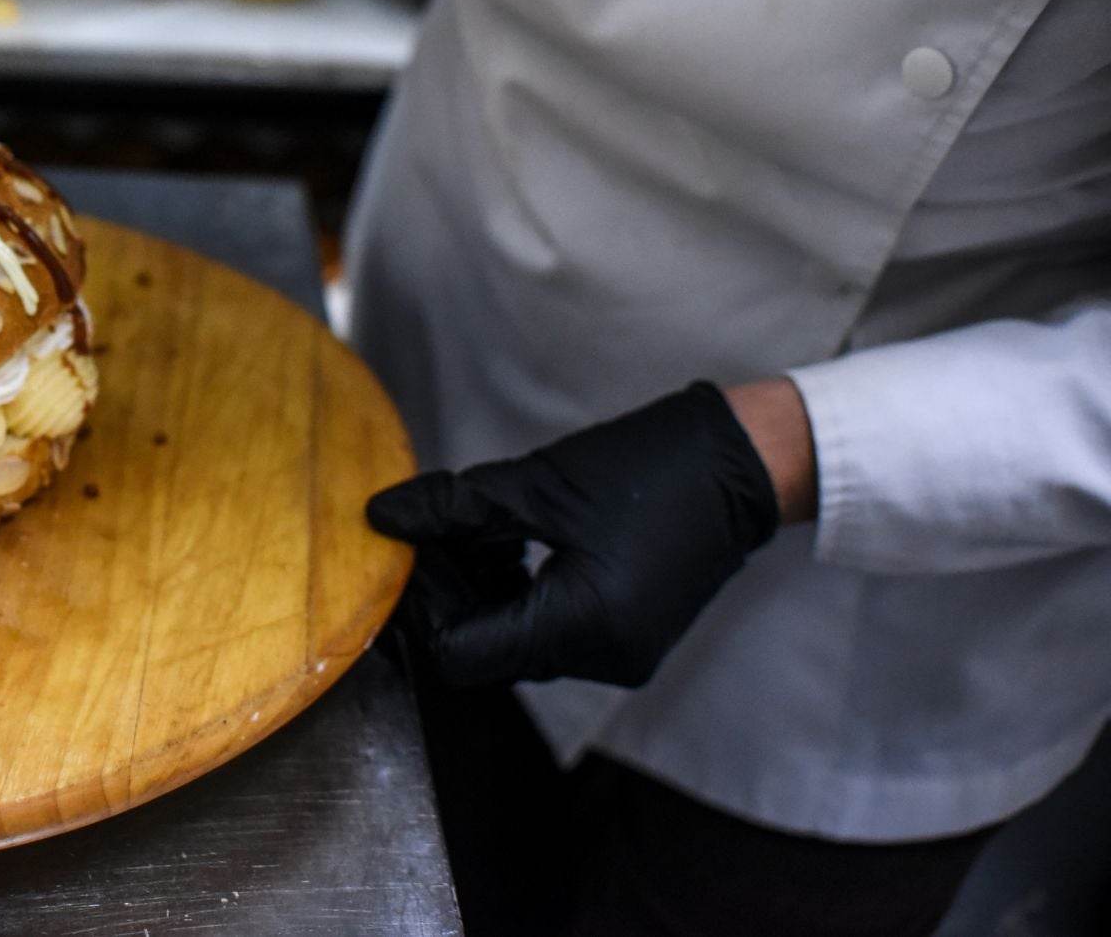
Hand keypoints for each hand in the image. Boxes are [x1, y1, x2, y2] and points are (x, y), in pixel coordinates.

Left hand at [367, 381, 784, 688]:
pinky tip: (509, 540)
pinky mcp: (624, 637)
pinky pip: (548, 631)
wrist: (741, 462)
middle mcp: (600, 660)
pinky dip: (517, 591)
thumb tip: (380, 518)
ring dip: (480, 589)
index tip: (407, 551)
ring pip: (513, 641)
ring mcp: (617, 655)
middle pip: (484, 651)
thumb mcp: (537, 484)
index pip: (461, 654)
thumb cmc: (647, 466)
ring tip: (472, 528)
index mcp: (580, 628)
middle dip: (449, 592)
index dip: (422, 606)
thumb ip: (453, 509)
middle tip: (430, 532)